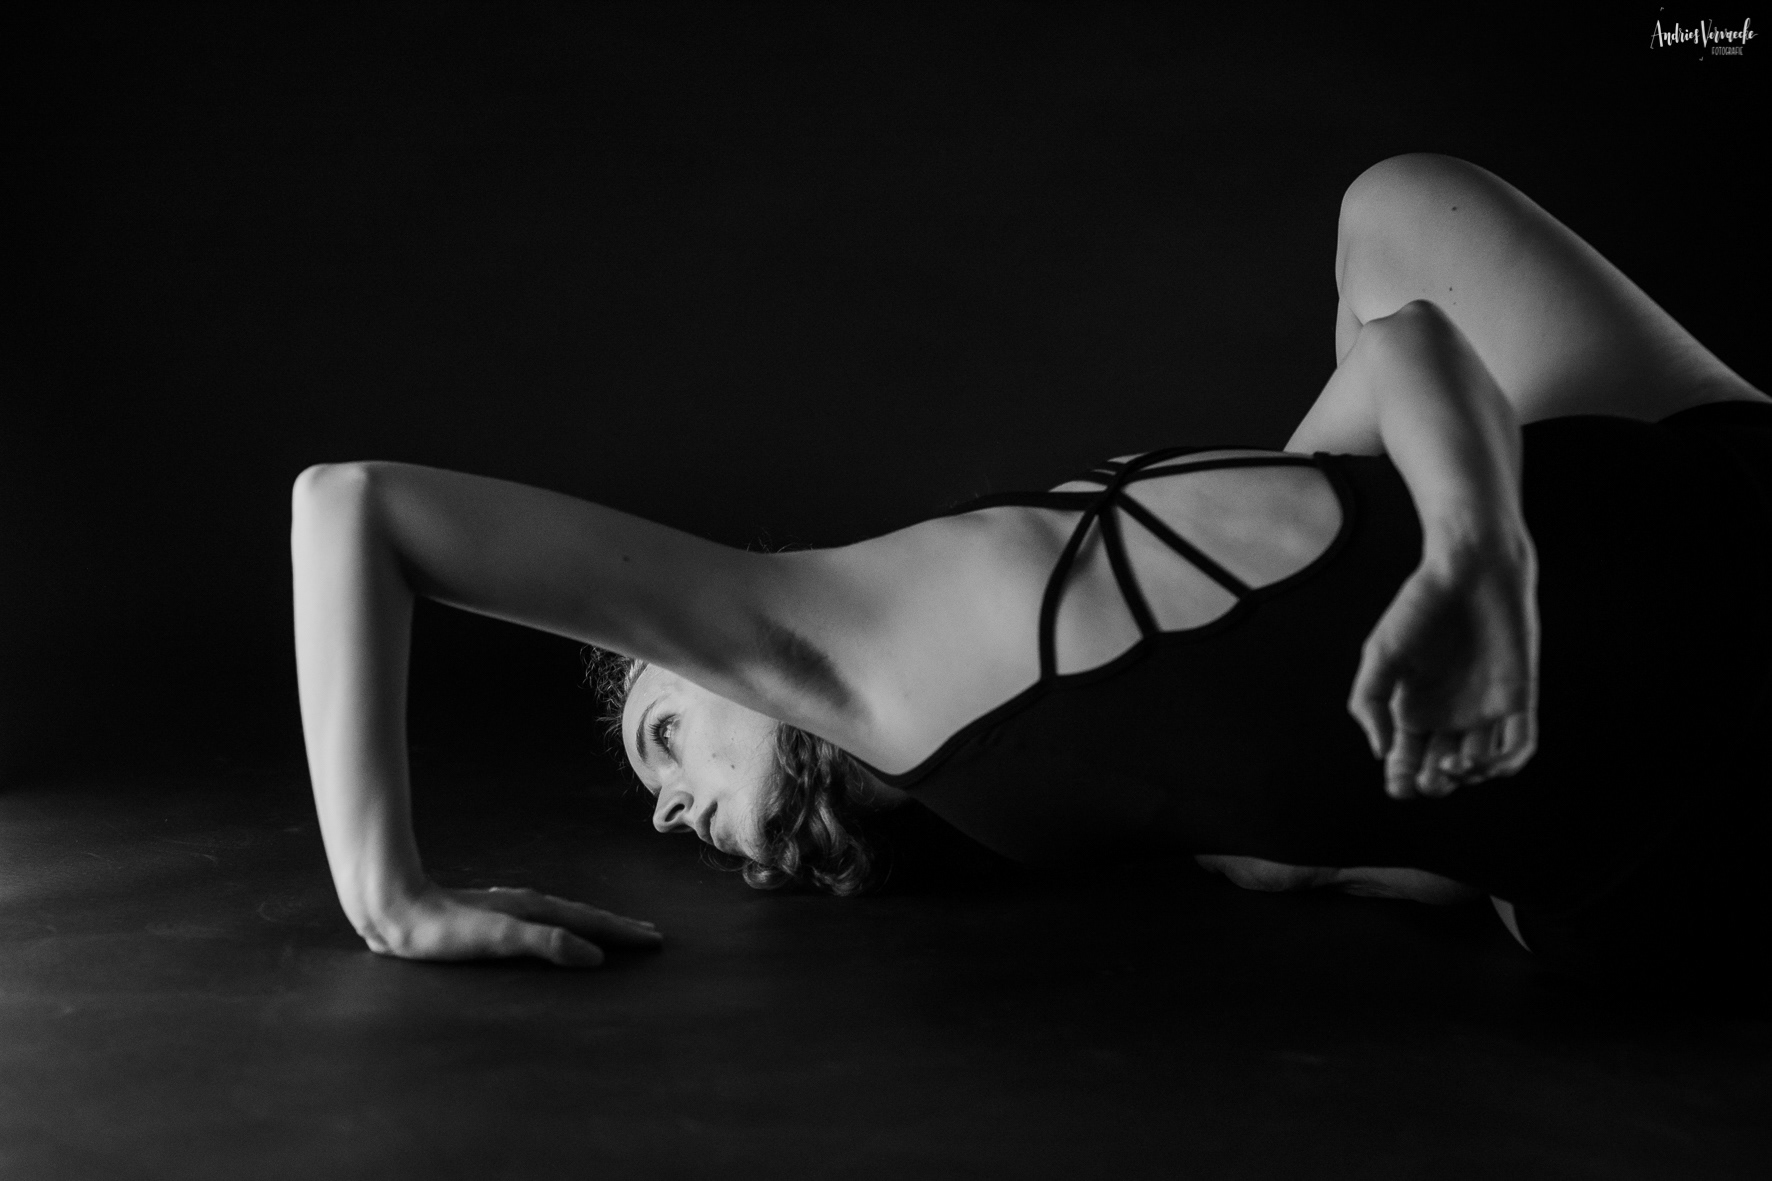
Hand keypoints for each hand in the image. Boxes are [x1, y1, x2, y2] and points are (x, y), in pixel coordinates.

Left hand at [359, 883, 664, 965]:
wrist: (395, 910)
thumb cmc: (442, 931)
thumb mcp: (498, 940)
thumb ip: (546, 945)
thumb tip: (595, 956)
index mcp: (535, 910)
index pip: (591, 922)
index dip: (623, 933)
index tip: (655, 939)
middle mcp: (527, 905)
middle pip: (583, 916)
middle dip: (617, 926)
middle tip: (648, 934)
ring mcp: (510, 910)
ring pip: (565, 917)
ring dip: (593, 926)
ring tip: (612, 933)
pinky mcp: (492, 920)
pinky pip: (545, 924)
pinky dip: (565, 929)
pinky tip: (556, 934)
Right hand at [1349, 531, 1538, 798]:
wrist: (1469, 571)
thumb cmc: (1420, 608)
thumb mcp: (1380, 654)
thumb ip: (1370, 702)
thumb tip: (1381, 752)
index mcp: (1413, 708)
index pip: (1407, 761)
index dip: (1403, 781)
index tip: (1399, 785)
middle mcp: (1449, 715)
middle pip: (1443, 771)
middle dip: (1435, 783)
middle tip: (1430, 776)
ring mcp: (1485, 709)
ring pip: (1480, 765)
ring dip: (1469, 776)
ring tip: (1454, 762)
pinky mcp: (1518, 699)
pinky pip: (1519, 744)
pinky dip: (1506, 763)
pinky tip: (1486, 762)